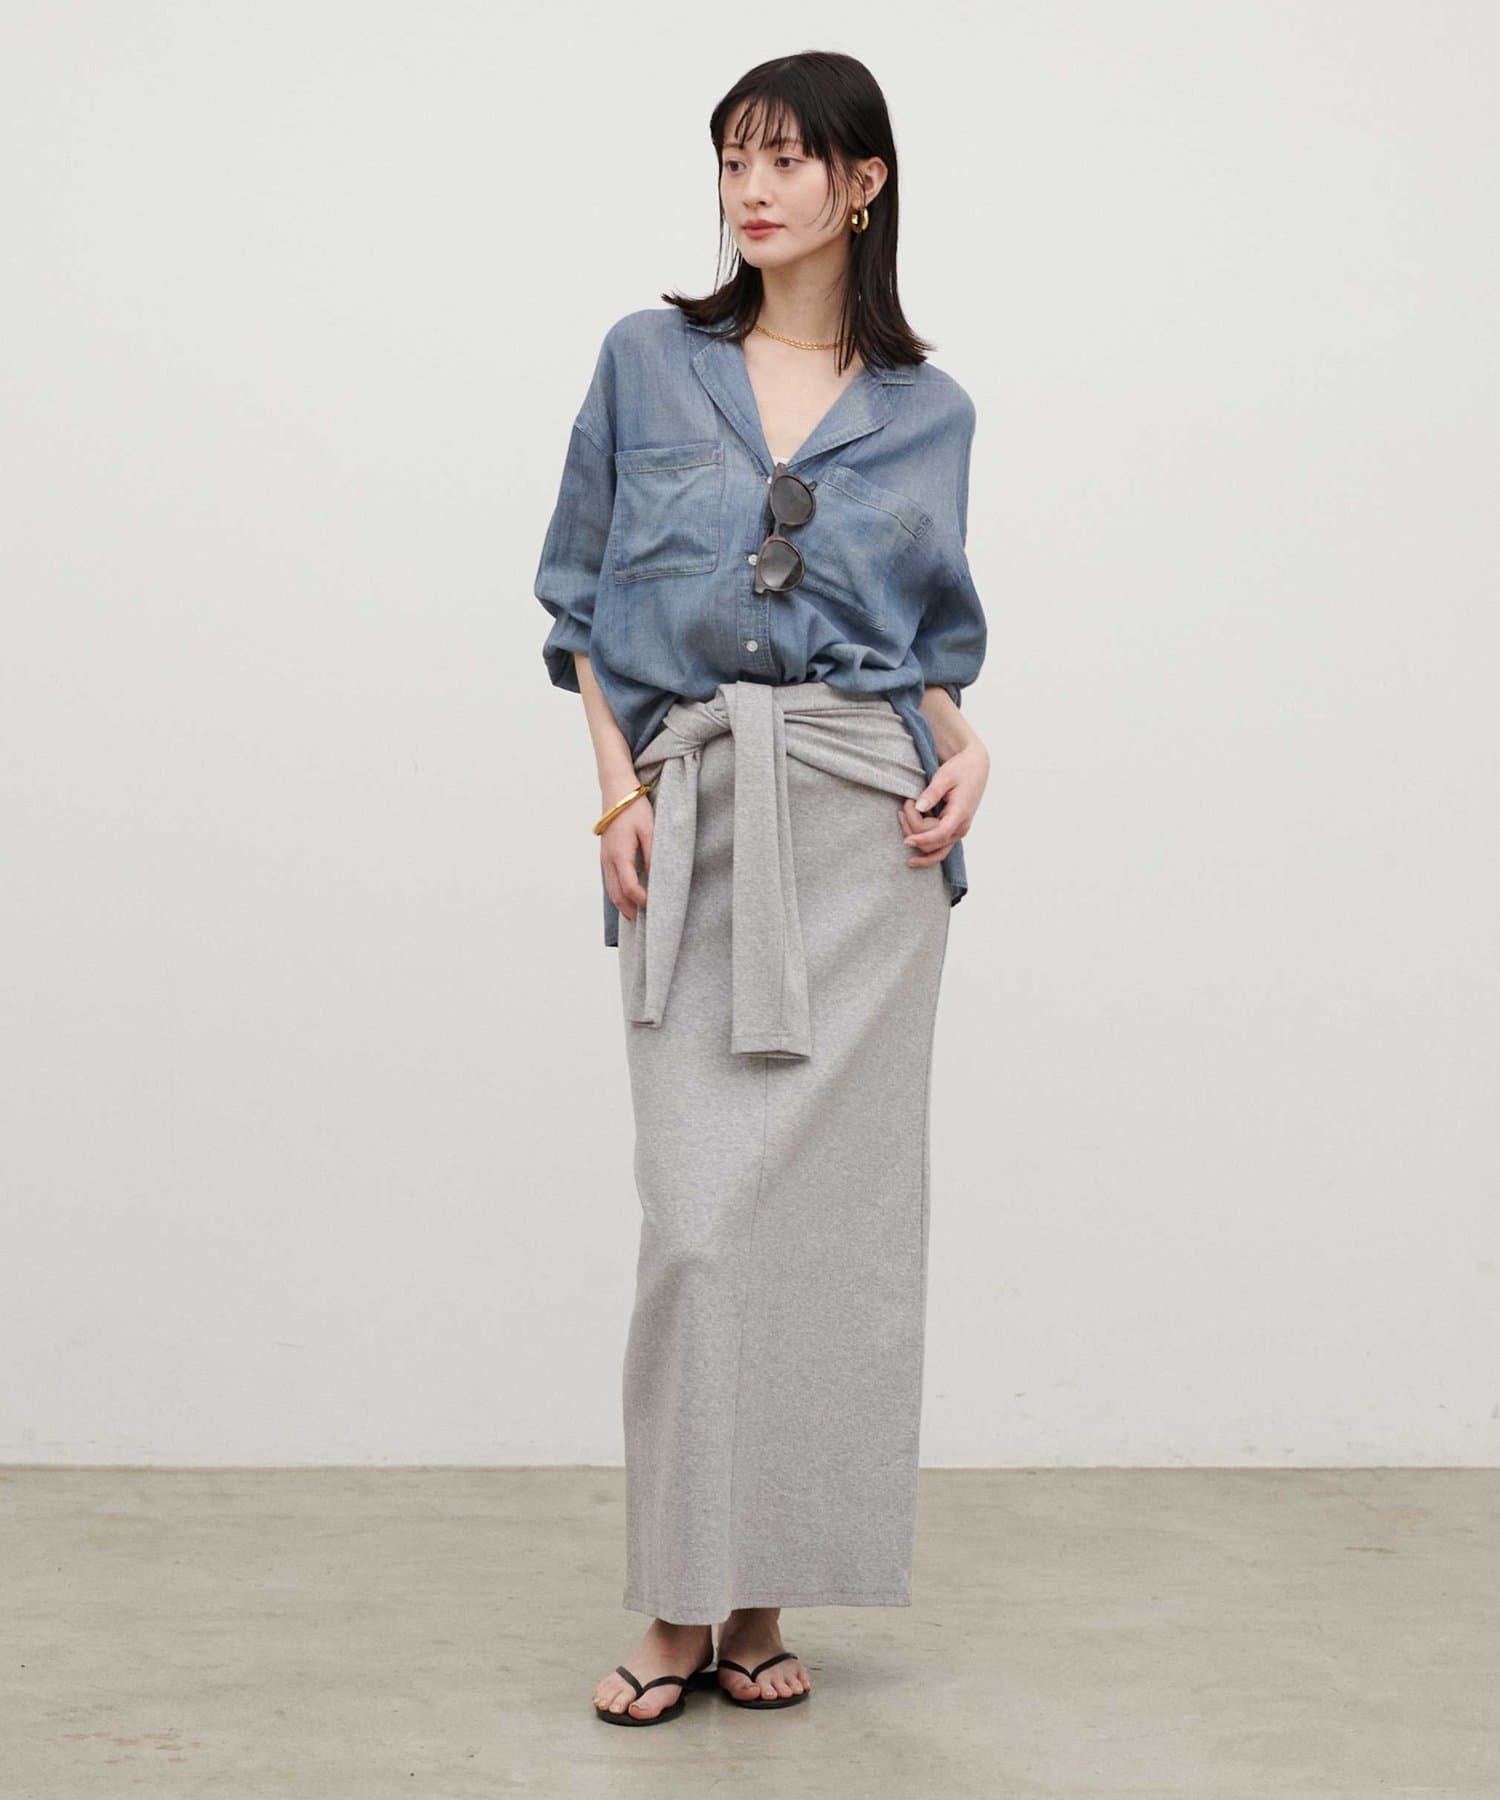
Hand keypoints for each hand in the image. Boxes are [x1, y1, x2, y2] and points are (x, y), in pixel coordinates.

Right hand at [601, 789, 652, 921]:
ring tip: (636, 915)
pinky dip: (618, 893)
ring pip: (610, 890)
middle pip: (616, 895)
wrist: (616, 790)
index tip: (655, 907)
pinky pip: (610, 880)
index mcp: (620, 855)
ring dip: (622, 904)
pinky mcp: (605, 855)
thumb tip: (656, 877)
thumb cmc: (634, 808)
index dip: (642, 901)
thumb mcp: (649, 829)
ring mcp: (604, 858)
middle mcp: (608, 860)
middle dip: (629, 910)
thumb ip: (652, 854)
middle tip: (645, 923)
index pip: (630, 888)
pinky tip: (628, 897)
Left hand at [899, 738, 989, 868]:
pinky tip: (909, 835)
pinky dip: (922, 843)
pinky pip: (936, 846)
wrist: (975, 768)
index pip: (940, 835)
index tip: (906, 840)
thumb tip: (919, 807)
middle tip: (906, 803)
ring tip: (902, 816)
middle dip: (913, 828)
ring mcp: (957, 832)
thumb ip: (932, 792)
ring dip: (916, 838)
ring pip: (933, 848)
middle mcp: (961, 828)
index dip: (922, 840)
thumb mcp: (945, 775)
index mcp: (961, 813)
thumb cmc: (961, 770)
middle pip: (932, 842)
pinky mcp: (952, 831)